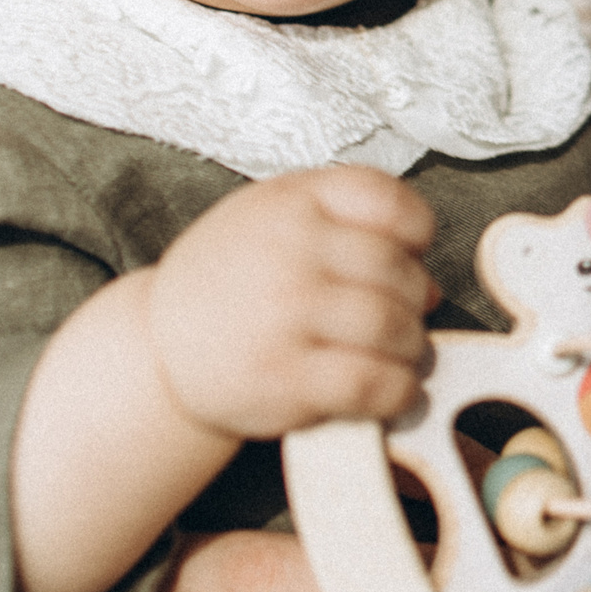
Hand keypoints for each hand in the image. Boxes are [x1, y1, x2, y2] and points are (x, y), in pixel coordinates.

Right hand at [146, 165, 436, 440]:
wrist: (159, 347)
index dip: (416, 233)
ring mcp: (285, 314)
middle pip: (400, 273)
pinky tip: (391, 390)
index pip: (391, 203)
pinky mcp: (284, 379)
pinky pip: (374, 384)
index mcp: (292, 200)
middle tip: (399, 317)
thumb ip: (350, 227)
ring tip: (397, 354)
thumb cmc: (232, 279)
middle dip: (415, 300)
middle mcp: (288, 250)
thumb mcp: (275, 216)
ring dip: (412, 348)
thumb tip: (431, 286)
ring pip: (395, 328)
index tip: (407, 254)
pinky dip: (399, 391)